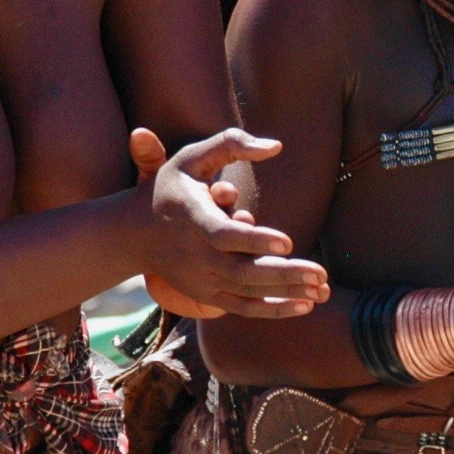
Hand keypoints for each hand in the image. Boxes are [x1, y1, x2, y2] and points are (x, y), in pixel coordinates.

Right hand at [128, 127, 329, 318]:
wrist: (132, 233)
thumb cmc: (169, 188)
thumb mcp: (190, 157)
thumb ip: (231, 144)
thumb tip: (276, 145)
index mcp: (191, 217)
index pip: (223, 234)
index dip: (254, 240)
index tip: (288, 242)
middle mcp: (194, 254)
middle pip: (241, 270)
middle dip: (283, 274)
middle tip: (320, 272)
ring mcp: (200, 278)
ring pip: (246, 292)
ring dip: (286, 293)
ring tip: (321, 289)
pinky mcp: (206, 293)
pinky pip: (242, 307)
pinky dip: (273, 309)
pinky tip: (304, 305)